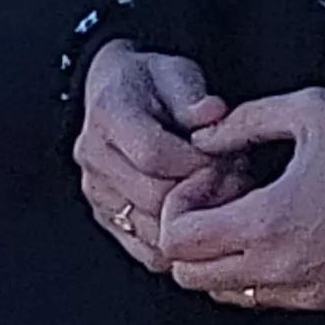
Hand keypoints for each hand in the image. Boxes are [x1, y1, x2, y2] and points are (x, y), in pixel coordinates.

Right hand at [73, 40, 227, 271]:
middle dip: (200, 193)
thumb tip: (212, 113)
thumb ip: (192, 95)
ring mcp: (97, 192)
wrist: (119, 94)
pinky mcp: (107, 218)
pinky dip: (180, 244)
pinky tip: (197, 218)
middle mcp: (93, 156)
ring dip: (193, 222)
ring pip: (153, 231)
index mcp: (109, 113)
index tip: (221, 156)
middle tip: (230, 179)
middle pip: (153, 197)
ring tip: (216, 196)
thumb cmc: (152, 84)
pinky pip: (148, 252)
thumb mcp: (176, 73)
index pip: (153, 154)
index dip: (197, 162)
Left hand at [160, 87, 324, 312]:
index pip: (177, 241)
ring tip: (252, 216)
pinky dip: (255, 273)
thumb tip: (206, 135)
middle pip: (189, 276)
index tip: (210, 179)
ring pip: (223, 294)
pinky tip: (282, 233)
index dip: (179, 206)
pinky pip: (264, 300)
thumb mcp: (311, 110)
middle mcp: (279, 268)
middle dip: (192, 235)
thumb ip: (244, 121)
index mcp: (267, 222)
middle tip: (223, 199)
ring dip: (221, 258)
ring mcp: (303, 291)